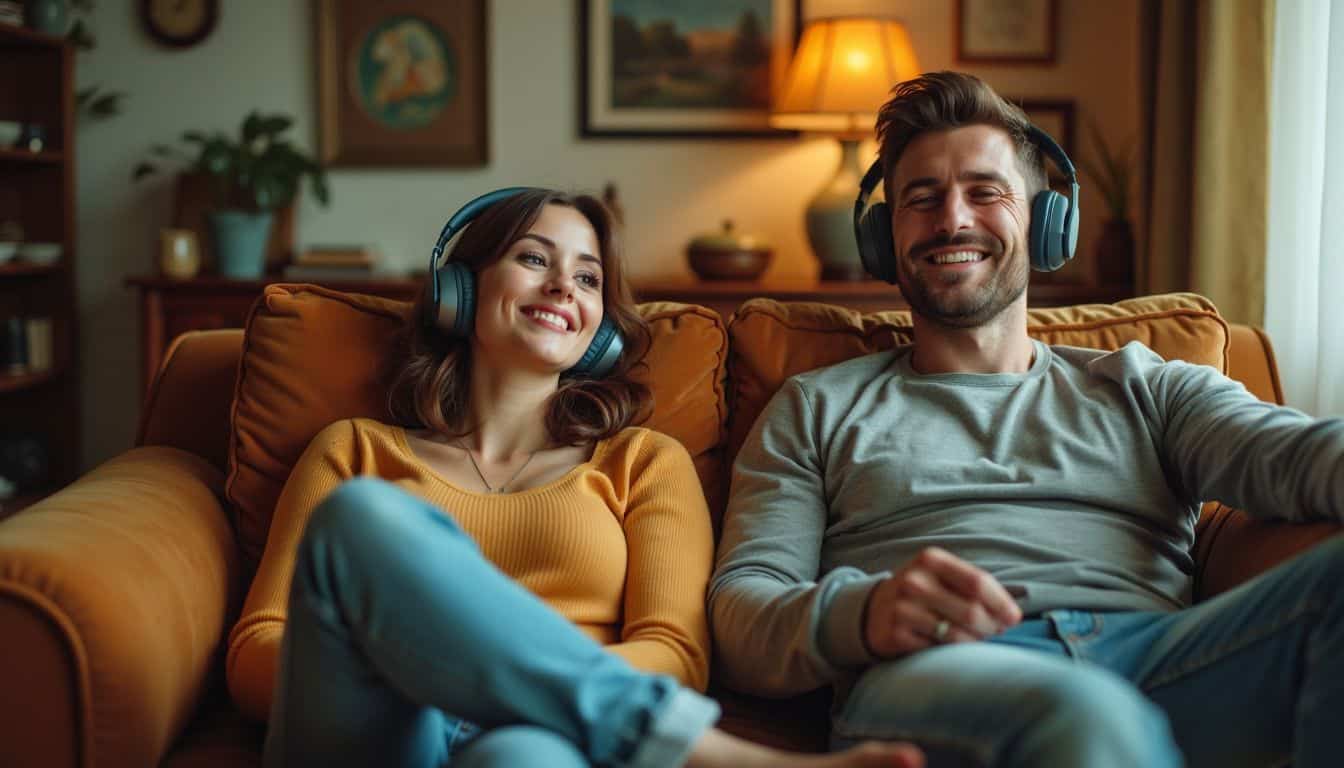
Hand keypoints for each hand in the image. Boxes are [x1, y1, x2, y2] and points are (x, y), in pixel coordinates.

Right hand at [863, 546, 1021, 657]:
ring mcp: (902, 608)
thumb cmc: (921, 593)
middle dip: (992, 627)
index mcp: (931, 559)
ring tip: (977, 639)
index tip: (1014, 618)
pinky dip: (952, 652)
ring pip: (957, 634)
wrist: (874, 611)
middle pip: (972, 611)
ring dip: (975, 642)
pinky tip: (950, 647)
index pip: (978, 582)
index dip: (1002, 604)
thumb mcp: (941, 576)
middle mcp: (914, 580)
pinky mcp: (896, 634)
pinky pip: (938, 650)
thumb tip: (1012, 615)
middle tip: (995, 632)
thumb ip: (975, 587)